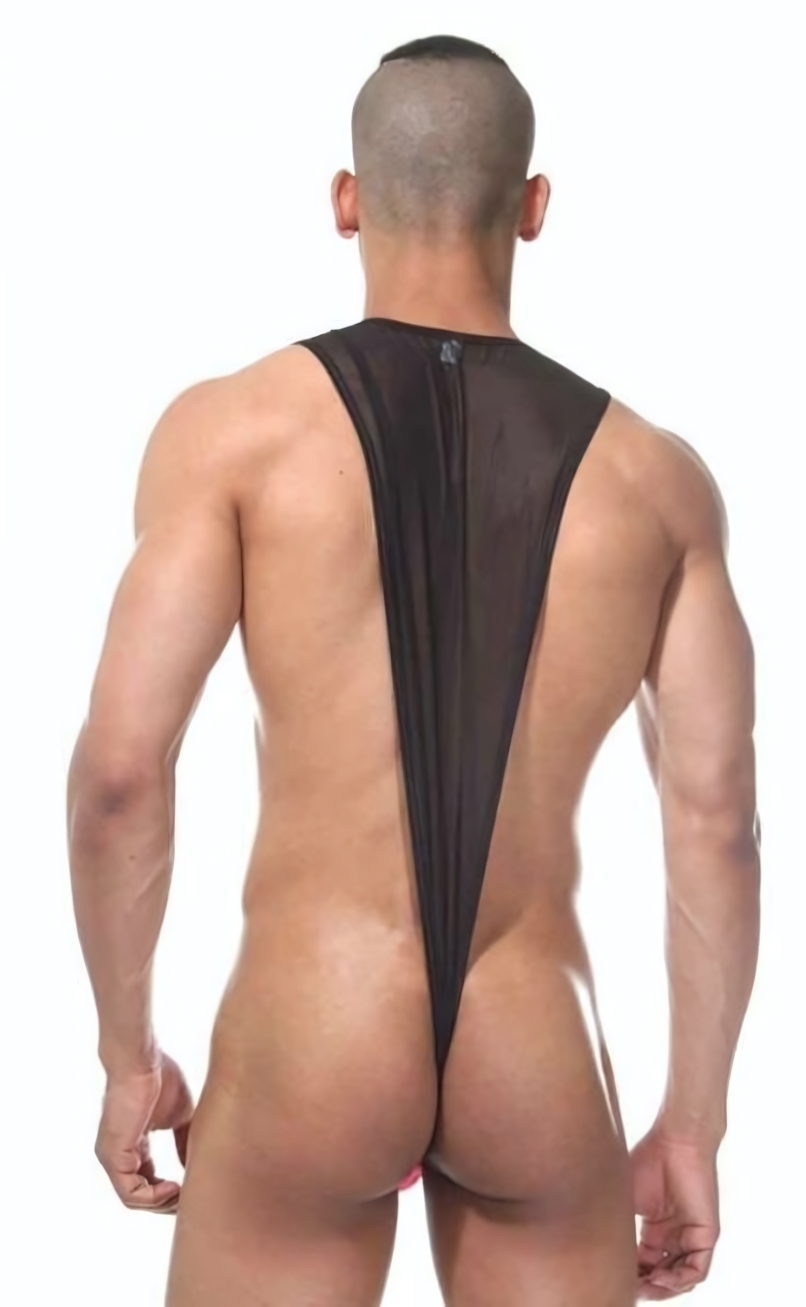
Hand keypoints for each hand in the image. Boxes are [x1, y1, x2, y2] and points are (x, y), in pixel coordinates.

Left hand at [95, 1049, 194, 1213]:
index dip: (171, 1191)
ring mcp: (112, 1157)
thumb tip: (195, 1165)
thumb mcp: (180, 1115)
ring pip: (135, 1199)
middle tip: (192, 1200)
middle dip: (168, 1203)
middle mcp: (118, 1156)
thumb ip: (185, 1141)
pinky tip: (174, 1188)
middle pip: (142, 1195)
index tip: (193, 1189)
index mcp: (134, 1146)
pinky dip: (154, 1197)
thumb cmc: (159, 1076)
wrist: (141, 1059)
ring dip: (162, 1203)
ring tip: (185, 1194)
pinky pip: (130, 1192)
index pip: (148, 1181)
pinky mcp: (112, 1156)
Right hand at [629, 1122, 719, 1297]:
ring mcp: (691, 1237)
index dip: (631, 1275)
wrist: (675, 1141)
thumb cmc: (649, 1160)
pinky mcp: (706, 1235)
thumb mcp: (626, 1200)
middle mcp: (674, 1237)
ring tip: (645, 1288)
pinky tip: (661, 1277)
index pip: (643, 1264)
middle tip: (630, 1290)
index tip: (614, 1279)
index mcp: (655, 1230)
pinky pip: (697, 1270)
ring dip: (663, 1289)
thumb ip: (619, 1227)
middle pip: (661, 1275)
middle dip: (646, 1287)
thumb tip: (599, 1254)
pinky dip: (680, 1280)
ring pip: (680, 1278)